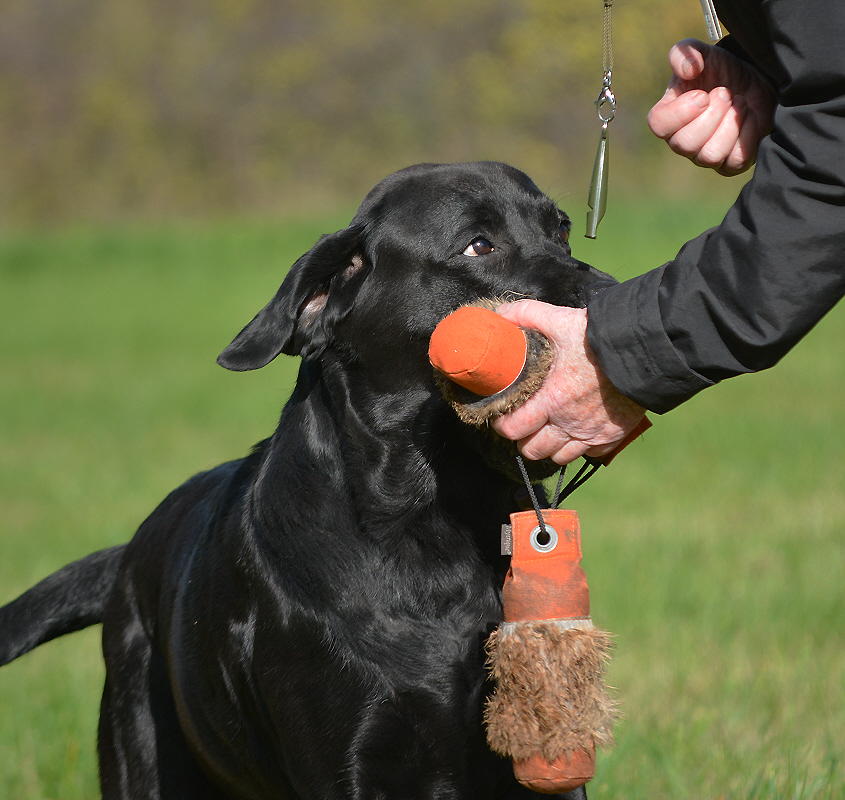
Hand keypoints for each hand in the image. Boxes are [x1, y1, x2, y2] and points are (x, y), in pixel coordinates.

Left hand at [490, 301, 645, 464]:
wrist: (645, 349)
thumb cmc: (598, 337)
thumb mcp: (559, 320)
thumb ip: (526, 315)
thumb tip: (500, 315)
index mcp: (551, 399)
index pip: (513, 429)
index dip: (503, 425)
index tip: (502, 415)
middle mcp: (569, 423)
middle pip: (533, 451)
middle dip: (524, 439)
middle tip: (524, 423)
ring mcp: (592, 433)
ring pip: (559, 457)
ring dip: (550, 446)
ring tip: (548, 429)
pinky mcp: (612, 436)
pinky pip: (588, 455)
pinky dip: (579, 447)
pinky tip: (577, 429)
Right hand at [647, 38, 775, 175]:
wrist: (756, 81)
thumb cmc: (723, 70)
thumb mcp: (705, 53)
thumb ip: (687, 52)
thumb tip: (688, 70)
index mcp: (669, 116)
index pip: (658, 125)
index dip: (681, 111)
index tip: (702, 94)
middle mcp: (682, 141)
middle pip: (685, 144)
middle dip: (712, 115)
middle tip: (726, 93)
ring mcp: (705, 156)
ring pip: (710, 156)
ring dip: (731, 124)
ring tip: (740, 103)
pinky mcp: (730, 164)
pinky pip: (735, 160)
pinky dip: (748, 134)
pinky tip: (750, 116)